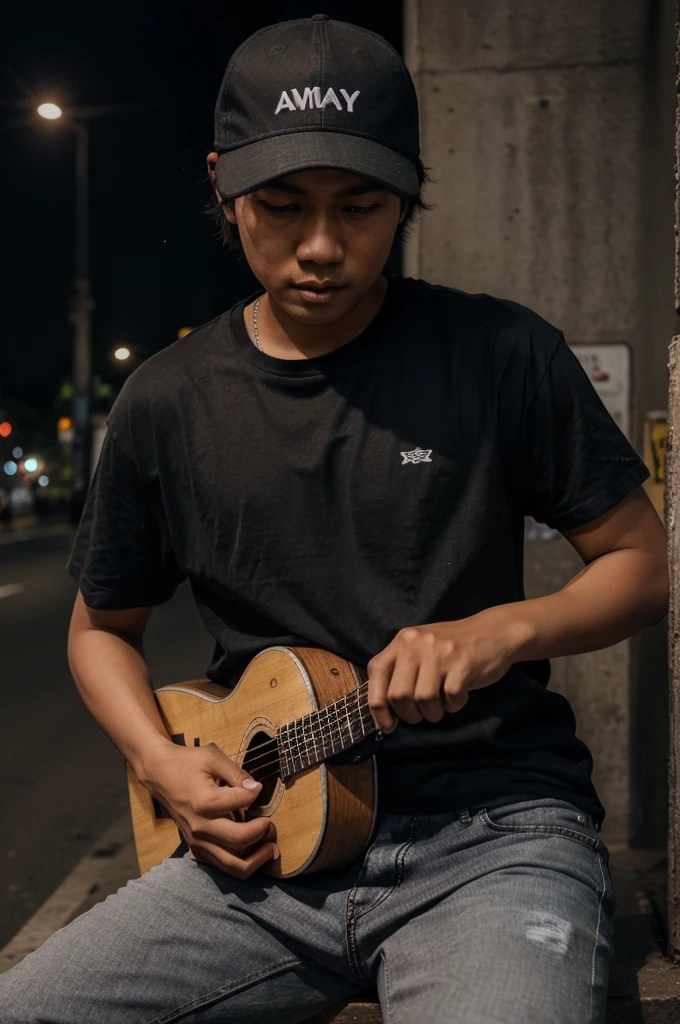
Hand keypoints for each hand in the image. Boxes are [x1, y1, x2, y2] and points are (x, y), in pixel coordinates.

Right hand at [139, 741, 278, 878]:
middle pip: (240, 842)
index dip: (256, 794)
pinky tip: (254, 849)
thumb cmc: (188, 763)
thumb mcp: (213, 757)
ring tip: (270, 845)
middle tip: (271, 823)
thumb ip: (237, 773)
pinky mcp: (197, 848)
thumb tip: (257, 789)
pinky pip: (224, 866)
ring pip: (233, 865)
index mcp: (204, 802)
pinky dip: (243, 863)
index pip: (241, 804)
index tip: (258, 788)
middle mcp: (200, 827)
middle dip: (263, 834)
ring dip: (257, 859)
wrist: (160, 775)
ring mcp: (197, 841)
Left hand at [366, 612, 529, 732]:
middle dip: (409, 715)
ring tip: (441, 706)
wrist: (494, 632)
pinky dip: (454, 706)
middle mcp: (417, 643)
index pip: (376, 672)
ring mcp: (440, 652)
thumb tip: (384, 712)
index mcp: (403, 640)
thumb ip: (401, 672)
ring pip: (423, 700)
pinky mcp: (463, 663)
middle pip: (399, 694)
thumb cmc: (453, 648)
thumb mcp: (421, 649)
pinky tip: (459, 695)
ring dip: (432, 713)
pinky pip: (450, 699)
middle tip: (422, 715)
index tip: (387, 724)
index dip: (377, 705)